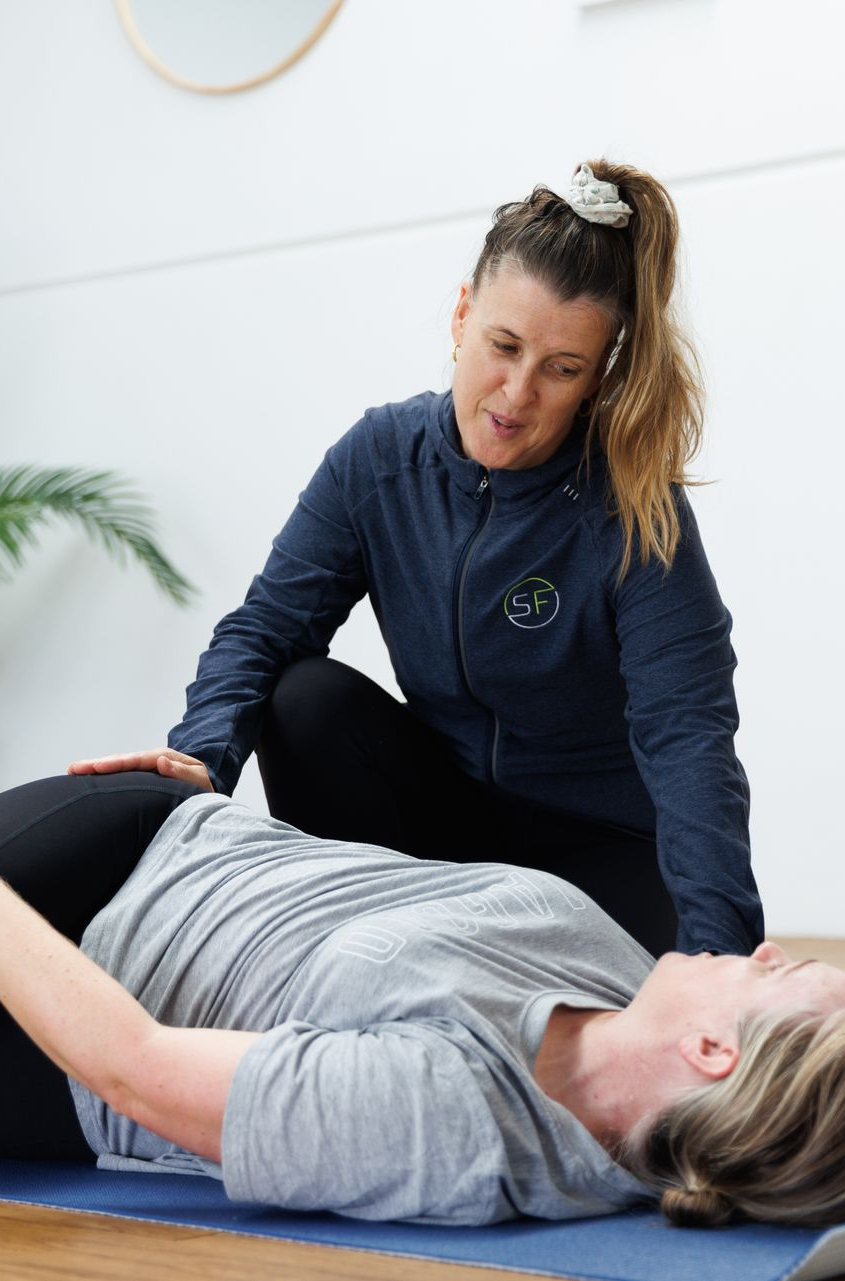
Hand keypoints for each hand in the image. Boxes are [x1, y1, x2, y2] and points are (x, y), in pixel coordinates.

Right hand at [67, 748, 213, 791]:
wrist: (205, 789)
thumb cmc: (203, 788)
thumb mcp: (198, 780)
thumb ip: (182, 772)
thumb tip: (160, 761)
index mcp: (163, 758)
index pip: (135, 761)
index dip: (115, 765)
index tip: (96, 767)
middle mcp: (150, 760)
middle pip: (120, 762)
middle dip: (97, 764)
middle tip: (73, 768)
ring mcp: (144, 768)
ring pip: (117, 768)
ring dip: (95, 769)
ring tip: (72, 772)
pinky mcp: (140, 778)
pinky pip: (120, 776)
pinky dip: (103, 776)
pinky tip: (87, 780)